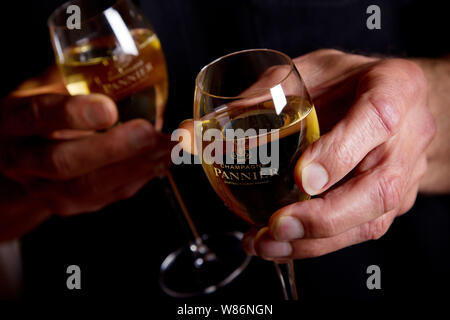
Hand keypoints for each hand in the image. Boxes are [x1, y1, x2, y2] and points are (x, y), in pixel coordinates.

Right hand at [0, 82, 170, 240]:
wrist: (21, 160)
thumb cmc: (41, 117)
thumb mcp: (46, 88)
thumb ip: (76, 76)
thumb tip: (125, 55)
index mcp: (15, 120)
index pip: (37, 116)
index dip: (72, 114)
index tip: (109, 108)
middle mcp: (22, 160)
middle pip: (62, 162)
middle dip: (111, 149)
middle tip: (149, 133)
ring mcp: (44, 189)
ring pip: (88, 187)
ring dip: (134, 167)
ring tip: (169, 147)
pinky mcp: (69, 204)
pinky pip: (106, 196)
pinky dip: (139, 177)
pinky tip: (162, 160)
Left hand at [242, 49, 435, 259]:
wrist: (391, 103)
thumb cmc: (346, 83)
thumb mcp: (306, 71)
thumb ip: (260, 96)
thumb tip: (192, 134)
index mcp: (391, 89)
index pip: (375, 120)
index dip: (339, 153)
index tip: (302, 177)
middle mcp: (403, 139)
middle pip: (377, 188)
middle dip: (323, 216)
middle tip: (277, 227)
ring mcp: (401, 176)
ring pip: (368, 221)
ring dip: (314, 241)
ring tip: (266, 244)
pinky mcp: (389, 203)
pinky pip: (359, 231)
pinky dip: (317, 244)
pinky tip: (281, 245)